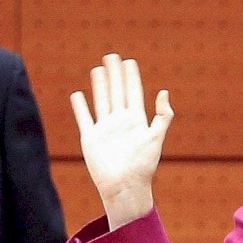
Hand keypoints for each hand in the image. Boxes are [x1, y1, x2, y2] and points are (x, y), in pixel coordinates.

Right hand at [69, 54, 172, 229]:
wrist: (124, 186)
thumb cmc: (143, 166)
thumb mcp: (156, 138)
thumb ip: (162, 116)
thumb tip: (164, 91)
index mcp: (137, 121)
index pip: (133, 92)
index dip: (131, 77)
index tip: (129, 61)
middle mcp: (120, 122)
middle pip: (116, 92)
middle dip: (115, 74)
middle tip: (112, 56)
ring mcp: (105, 129)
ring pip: (101, 101)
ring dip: (99, 85)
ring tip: (97, 69)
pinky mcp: (90, 138)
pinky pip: (84, 118)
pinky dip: (80, 106)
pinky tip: (78, 94)